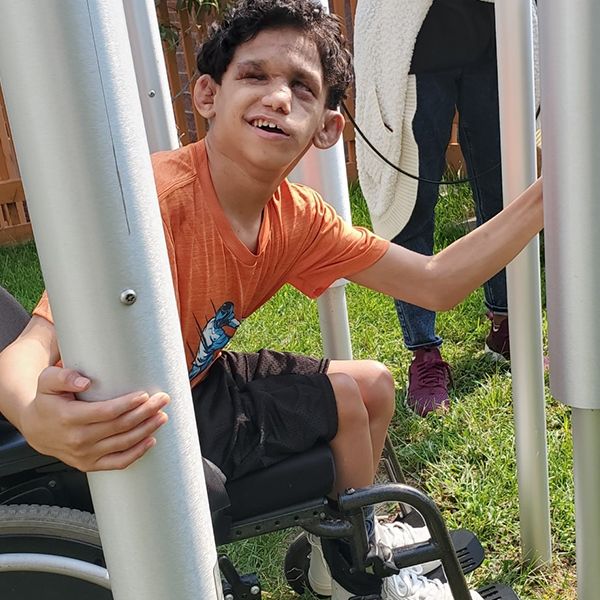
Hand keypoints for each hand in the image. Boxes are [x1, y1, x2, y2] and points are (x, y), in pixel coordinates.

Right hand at [21, 366, 168, 471]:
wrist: (36, 429)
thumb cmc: (47, 402)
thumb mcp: (47, 382)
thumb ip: (63, 376)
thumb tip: (85, 381)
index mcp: (69, 418)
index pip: (106, 412)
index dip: (128, 404)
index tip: (144, 395)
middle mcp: (78, 439)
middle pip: (120, 426)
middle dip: (146, 412)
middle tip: (162, 400)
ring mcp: (85, 454)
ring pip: (124, 443)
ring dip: (147, 429)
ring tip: (162, 416)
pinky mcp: (90, 464)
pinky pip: (118, 462)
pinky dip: (137, 453)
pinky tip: (151, 440)